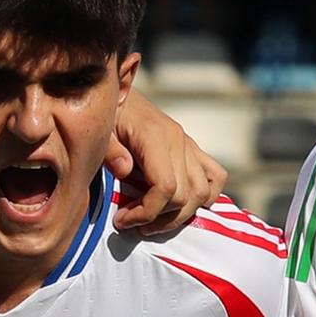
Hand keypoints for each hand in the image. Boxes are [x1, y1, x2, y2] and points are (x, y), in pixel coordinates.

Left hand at [103, 93, 228, 238]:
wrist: (118, 93)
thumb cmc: (106, 115)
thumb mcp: (99, 132)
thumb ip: (110, 151)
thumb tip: (124, 171)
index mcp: (156, 138)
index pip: (166, 188)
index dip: (146, 212)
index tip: (122, 220)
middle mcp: (179, 141)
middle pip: (186, 195)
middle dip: (159, 218)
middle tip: (132, 223)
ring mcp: (189, 145)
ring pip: (204, 191)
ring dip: (181, 214)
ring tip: (153, 221)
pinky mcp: (192, 149)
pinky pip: (215, 176)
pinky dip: (205, 197)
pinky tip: (180, 206)